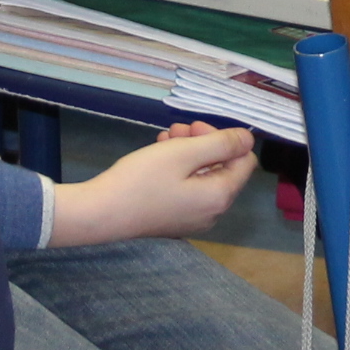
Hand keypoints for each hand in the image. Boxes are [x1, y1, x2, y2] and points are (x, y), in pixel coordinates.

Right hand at [51, 123, 257, 245]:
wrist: (101, 214)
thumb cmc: (142, 180)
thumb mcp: (184, 152)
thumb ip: (221, 144)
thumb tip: (248, 139)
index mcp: (220, 196)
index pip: (244, 161)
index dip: (226, 139)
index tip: (196, 128)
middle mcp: (212, 213)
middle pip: (223, 168)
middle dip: (204, 143)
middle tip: (177, 129)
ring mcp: (192, 219)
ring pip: (202, 176)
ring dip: (188, 152)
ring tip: (164, 138)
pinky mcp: (174, 220)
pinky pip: (188, 189)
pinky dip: (178, 169)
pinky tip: (158, 155)